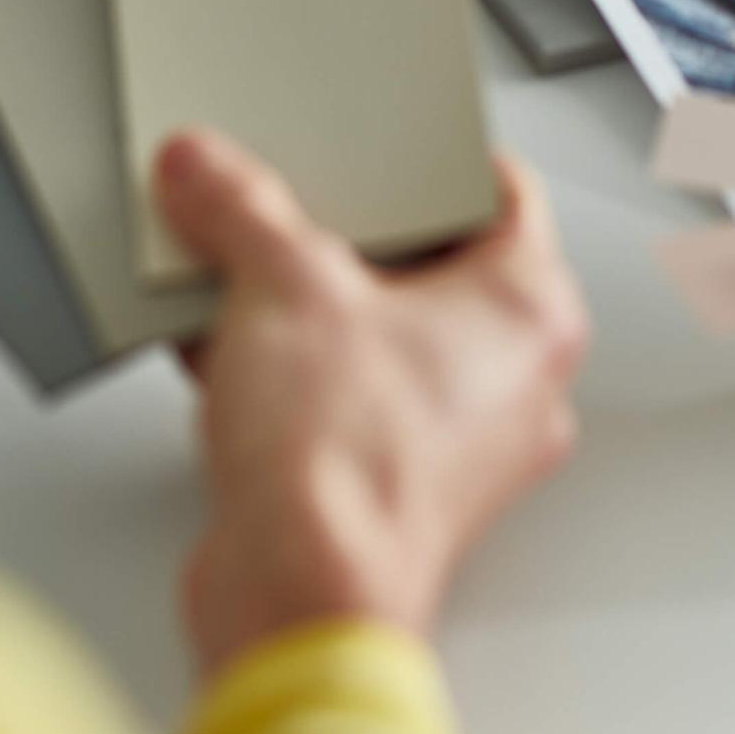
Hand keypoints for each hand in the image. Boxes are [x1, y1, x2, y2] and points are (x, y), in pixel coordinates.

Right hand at [155, 130, 588, 677]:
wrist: (298, 596)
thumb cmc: (348, 467)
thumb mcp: (282, 283)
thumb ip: (239, 207)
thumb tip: (207, 169)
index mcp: (527, 311)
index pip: (504, 193)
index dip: (438, 154)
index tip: (391, 137)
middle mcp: (507, 379)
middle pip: (430, 264)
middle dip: (351, 230)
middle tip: (303, 196)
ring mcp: (451, 437)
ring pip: (378, 333)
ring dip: (308, 300)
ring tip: (245, 267)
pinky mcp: (386, 480)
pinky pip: (340, 392)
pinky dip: (288, 363)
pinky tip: (219, 341)